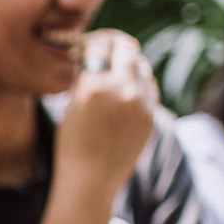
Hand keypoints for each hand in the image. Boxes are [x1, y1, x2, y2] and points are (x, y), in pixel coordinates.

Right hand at [58, 29, 159, 174]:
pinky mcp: (152, 117)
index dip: (90, 43)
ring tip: (114, 75)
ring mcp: (142, 104)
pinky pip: (149, 88)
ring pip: (142, 66)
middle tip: (104, 51)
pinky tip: (125, 94)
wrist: (91, 181)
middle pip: (127, 47)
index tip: (85, 47)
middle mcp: (123, 90)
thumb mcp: (71, 104)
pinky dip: (139, 85)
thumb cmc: (72, 144)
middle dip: (114, 46)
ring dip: (128, 65)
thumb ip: (86, 77)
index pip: (98, 45)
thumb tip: (93, 54)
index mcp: (95, 86)